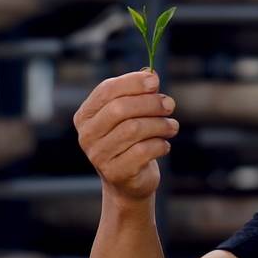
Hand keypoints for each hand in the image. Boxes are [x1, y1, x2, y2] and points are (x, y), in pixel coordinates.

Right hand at [73, 69, 179, 203]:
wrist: (128, 182)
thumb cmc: (130, 141)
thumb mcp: (132, 114)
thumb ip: (138, 93)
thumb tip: (151, 74)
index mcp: (85, 115)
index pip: (106, 90)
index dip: (132, 82)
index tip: (155, 81)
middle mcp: (86, 135)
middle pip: (120, 109)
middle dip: (150, 103)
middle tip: (170, 105)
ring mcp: (98, 156)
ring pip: (134, 129)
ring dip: (160, 124)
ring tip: (172, 126)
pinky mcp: (115, 173)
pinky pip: (143, 151)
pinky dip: (160, 144)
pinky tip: (164, 145)